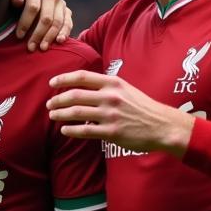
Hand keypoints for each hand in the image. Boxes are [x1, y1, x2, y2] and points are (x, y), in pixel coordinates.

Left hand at [11, 0, 73, 51]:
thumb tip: (19, 1)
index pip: (33, 7)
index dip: (25, 23)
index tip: (19, 36)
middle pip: (46, 17)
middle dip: (38, 34)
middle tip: (30, 47)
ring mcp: (60, 2)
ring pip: (58, 22)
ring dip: (50, 36)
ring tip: (42, 48)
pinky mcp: (67, 10)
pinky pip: (68, 23)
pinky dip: (65, 33)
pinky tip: (59, 41)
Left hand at [48, 70, 194, 154]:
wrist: (162, 126)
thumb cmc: (142, 107)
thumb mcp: (126, 89)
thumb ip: (106, 87)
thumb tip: (83, 88)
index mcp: (113, 83)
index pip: (81, 77)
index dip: (63, 79)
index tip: (51, 83)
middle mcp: (110, 97)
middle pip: (74, 95)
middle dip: (57, 99)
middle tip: (49, 104)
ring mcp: (110, 115)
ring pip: (76, 113)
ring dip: (60, 114)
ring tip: (52, 115)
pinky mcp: (111, 132)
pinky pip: (85, 131)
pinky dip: (71, 130)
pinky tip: (64, 130)